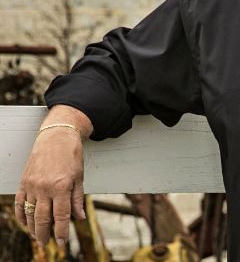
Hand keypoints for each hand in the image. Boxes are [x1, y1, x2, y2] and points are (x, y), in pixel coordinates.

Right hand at [15, 125, 86, 248]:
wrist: (56, 137)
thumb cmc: (71, 156)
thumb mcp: (80, 177)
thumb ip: (78, 199)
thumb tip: (79, 218)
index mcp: (62, 187)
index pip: (61, 216)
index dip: (61, 231)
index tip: (63, 242)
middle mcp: (45, 188)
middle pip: (43, 218)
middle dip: (45, 234)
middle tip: (47, 243)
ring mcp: (32, 185)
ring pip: (30, 213)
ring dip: (32, 227)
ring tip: (38, 236)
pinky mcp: (24, 182)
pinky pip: (19, 203)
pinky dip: (21, 215)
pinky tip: (25, 223)